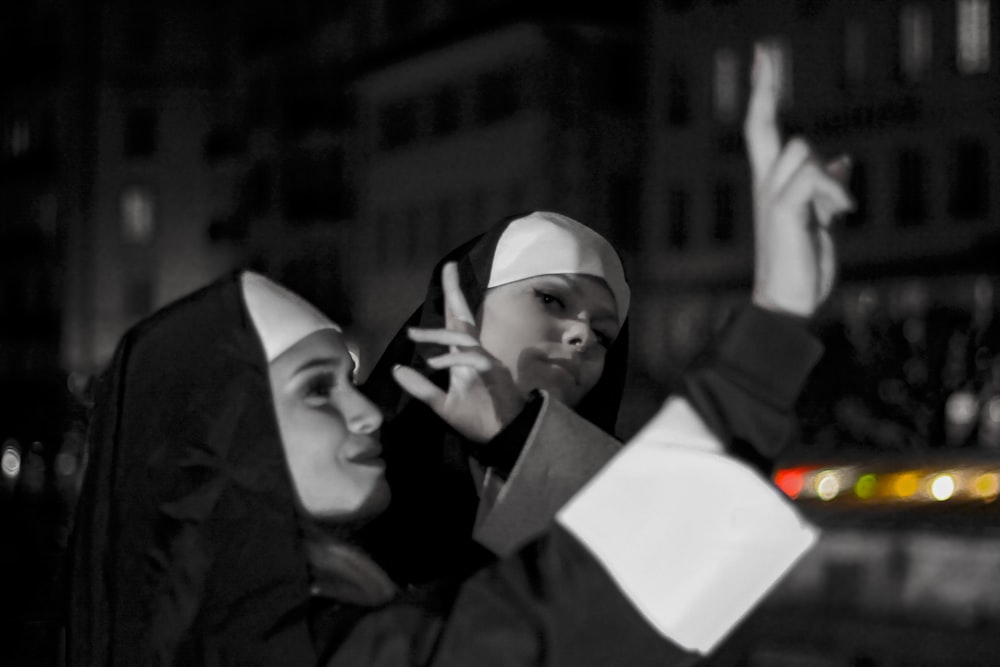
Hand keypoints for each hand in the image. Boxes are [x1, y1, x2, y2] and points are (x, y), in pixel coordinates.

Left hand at [392, 262, 528, 442]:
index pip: (456, 323)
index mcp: (466, 357)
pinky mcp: (494, 374)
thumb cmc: (479, 419)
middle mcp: (477, 353)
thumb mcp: (441, 405)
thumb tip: (397, 369)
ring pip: (464, 337)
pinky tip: (433, 363)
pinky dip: (451, 360)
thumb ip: (420, 387)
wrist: (505, 437)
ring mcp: (487, 362)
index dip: (451, 299)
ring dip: (438, 334)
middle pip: (464, 317)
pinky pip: (473, 359)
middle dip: (455, 292)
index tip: (446, 273)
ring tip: (413, 334)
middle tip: (449, 267)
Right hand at [745, 42, 854, 317]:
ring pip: (801, 149)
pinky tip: (839, 213)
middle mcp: (767, 186)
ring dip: (828, 174)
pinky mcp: (785, 210)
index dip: (762, 96)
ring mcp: (773, 197)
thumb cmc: (801, 266)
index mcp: (772, 187)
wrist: (786, 301)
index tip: (762, 60)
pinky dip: (834, 190)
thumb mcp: (820, 221)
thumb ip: (825, 189)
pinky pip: (813, 175)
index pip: (763, 132)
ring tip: (837, 209)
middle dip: (764, 88)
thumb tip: (842, 160)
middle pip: (762, 127)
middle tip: (764, 51)